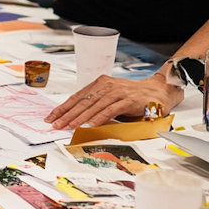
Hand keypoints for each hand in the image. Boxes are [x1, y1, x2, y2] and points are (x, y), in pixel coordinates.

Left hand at [44, 73, 183, 129]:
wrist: (158, 92)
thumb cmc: (132, 98)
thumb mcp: (110, 99)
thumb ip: (96, 105)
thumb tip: (75, 118)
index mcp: (100, 83)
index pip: (77, 96)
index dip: (63, 107)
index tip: (51, 117)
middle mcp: (107, 85)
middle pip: (83, 101)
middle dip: (67, 114)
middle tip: (56, 124)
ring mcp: (118, 92)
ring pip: (95, 105)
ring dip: (81, 117)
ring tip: (70, 125)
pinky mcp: (129, 100)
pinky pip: (112, 109)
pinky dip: (101, 117)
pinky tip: (92, 124)